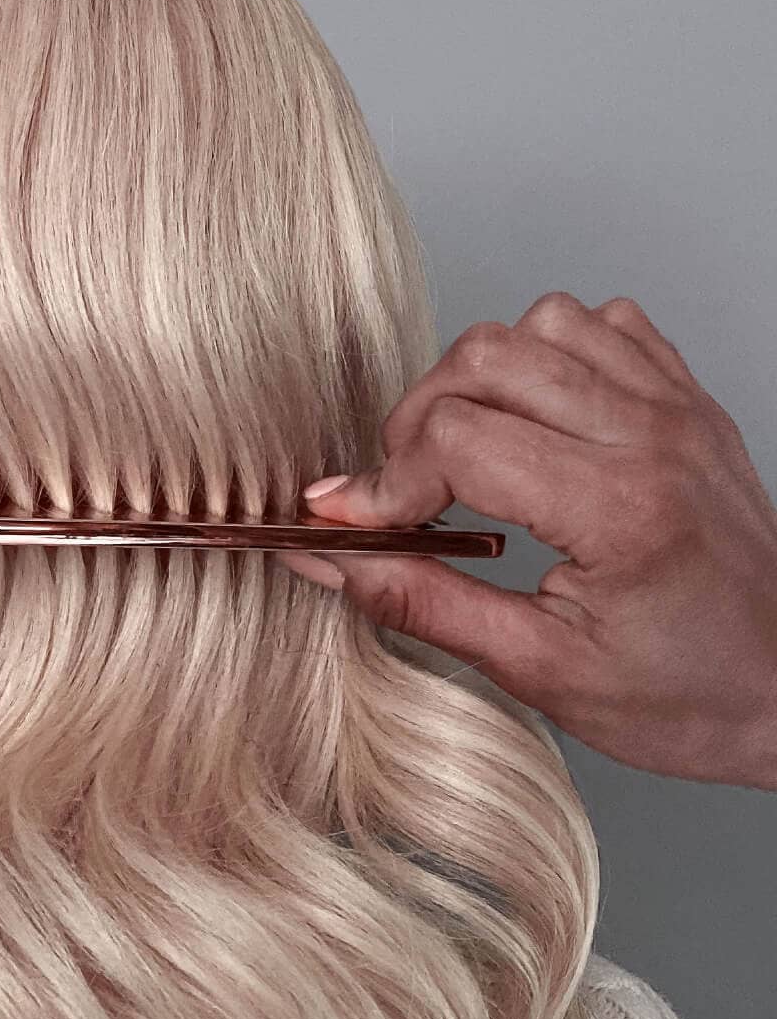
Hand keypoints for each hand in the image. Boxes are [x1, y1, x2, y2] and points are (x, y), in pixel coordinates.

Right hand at [277, 292, 776, 790]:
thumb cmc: (686, 695)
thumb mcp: (537, 669)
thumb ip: (421, 601)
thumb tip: (330, 556)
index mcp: (618, 506)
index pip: (457, 439)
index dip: (381, 482)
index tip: (350, 522)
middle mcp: (652, 434)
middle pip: (485, 358)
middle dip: (416, 423)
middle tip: (409, 493)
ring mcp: (677, 406)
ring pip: (537, 323)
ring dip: (479, 380)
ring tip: (471, 452)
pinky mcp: (688, 398)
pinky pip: (601, 324)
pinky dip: (547, 356)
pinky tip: (537, 421)